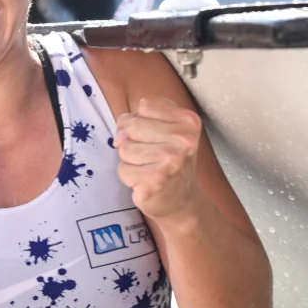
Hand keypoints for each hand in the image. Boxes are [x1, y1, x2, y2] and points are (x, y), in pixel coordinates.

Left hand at [114, 97, 203, 219]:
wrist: (182, 202)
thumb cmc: (169, 163)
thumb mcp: (164, 131)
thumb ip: (139, 120)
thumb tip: (119, 136)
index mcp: (188, 121)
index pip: (144, 105)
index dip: (140, 120)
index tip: (154, 137)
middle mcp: (184, 140)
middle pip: (132, 125)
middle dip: (133, 141)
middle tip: (151, 156)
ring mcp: (171, 161)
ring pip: (125, 148)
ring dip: (130, 160)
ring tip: (148, 168)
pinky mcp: (155, 180)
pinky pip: (123, 169)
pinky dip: (128, 177)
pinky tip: (145, 181)